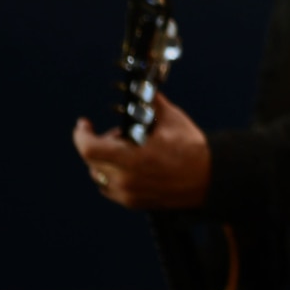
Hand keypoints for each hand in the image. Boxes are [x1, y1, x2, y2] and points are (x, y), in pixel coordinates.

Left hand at [72, 91, 210, 209]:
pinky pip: (108, 187)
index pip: (89, 149)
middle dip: (97, 142)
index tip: (84, 124)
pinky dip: (111, 174)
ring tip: (126, 150)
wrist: (208, 179)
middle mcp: (127, 179)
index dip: (81, 135)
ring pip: (98, 174)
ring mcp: (128, 193)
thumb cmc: (191, 148)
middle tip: (118, 134)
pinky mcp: (132, 202)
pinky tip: (128, 166)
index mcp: (135, 157)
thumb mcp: (172, 119)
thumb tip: (141, 87)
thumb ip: (151, 102)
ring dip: (103, 159)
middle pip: (91, 160)